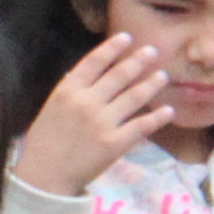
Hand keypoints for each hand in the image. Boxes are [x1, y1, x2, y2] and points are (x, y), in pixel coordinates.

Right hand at [12, 35, 174, 197]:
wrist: (45, 176)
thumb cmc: (44, 142)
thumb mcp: (52, 107)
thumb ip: (71, 89)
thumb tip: (88, 71)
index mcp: (68, 90)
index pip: (95, 61)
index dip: (112, 48)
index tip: (127, 37)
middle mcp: (87, 102)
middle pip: (119, 75)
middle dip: (138, 61)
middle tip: (153, 51)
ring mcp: (103, 122)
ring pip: (134, 97)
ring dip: (151, 84)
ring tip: (162, 75)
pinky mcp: (115, 143)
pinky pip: (142, 126)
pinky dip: (157, 117)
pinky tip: (169, 110)